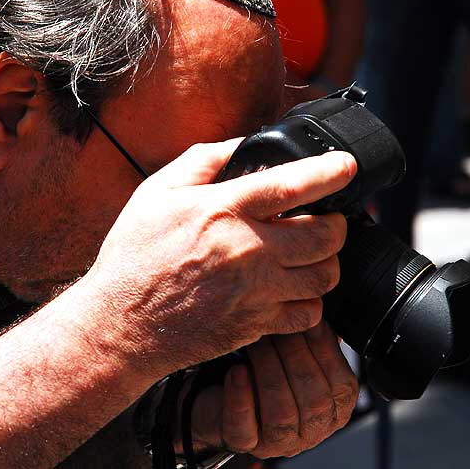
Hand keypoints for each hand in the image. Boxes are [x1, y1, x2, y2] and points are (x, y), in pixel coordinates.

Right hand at [85, 140, 355, 378]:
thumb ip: (202, 161)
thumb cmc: (134, 255)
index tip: (347, 166)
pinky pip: (308, 315)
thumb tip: (241, 144)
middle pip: (324, 236)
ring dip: (327, 261)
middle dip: (338, 224)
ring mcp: (254, 292)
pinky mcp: (256, 324)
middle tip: (330, 218)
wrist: (121, 323)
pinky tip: (293, 288)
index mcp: (223, 211)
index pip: (292, 185)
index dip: (330, 171)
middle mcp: (246, 251)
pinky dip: (310, 300)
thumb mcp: (156, 193)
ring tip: (312, 253)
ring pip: (324, 277)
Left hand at [190, 322, 358, 457]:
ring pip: (282, 414)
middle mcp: (310, 431)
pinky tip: (237, 370)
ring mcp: (277, 442)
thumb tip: (324, 303)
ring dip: (269, 370)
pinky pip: (245, 427)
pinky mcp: (243, 441)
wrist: (220, 392)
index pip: (343, 386)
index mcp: (333, 410)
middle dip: (295, 355)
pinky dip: (241, 396)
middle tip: (278, 325)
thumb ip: (314, 335)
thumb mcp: (293, 350)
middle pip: (315, 401)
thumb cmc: (263, 367)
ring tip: (257, 342)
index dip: (325, 349)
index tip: (308, 318)